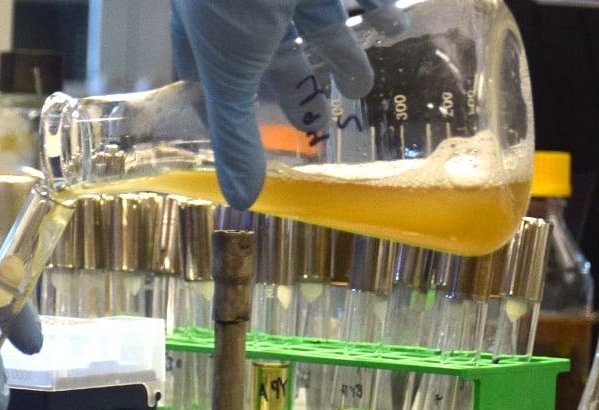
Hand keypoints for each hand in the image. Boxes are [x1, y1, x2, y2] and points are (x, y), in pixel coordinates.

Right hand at [170, 0, 375, 209]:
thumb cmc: (231, 0)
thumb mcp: (231, 75)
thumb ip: (236, 136)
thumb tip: (238, 201)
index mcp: (204, 28)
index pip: (210, 74)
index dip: (228, 105)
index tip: (252, 132)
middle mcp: (241, 4)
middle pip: (270, 55)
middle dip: (295, 90)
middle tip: (317, 126)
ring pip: (314, 22)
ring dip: (341, 55)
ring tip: (363, 86)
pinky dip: (372, 11)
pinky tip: (394, 30)